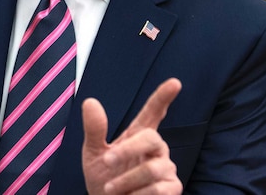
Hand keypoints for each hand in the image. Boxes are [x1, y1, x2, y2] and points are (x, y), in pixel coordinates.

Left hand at [82, 78, 182, 194]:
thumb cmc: (104, 182)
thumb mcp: (93, 155)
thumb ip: (94, 130)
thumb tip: (90, 102)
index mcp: (138, 136)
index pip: (153, 113)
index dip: (163, 98)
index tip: (175, 82)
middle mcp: (156, 149)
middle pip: (151, 137)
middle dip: (127, 150)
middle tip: (107, 161)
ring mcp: (166, 168)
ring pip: (151, 168)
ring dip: (125, 180)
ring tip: (110, 189)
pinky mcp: (172, 188)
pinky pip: (158, 189)